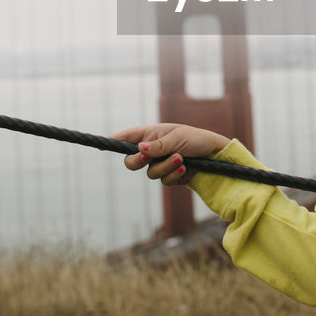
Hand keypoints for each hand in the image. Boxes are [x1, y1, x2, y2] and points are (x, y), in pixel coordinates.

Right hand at [111, 123, 230, 185]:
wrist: (215, 157)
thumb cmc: (196, 140)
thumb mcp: (178, 138)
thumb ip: (159, 145)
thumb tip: (139, 148)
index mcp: (151, 134)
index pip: (127, 137)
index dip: (113, 140)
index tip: (101, 144)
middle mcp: (152, 150)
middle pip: (131, 162)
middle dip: (138, 161)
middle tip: (147, 158)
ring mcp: (160, 164)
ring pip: (150, 174)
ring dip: (165, 167)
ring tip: (181, 159)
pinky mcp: (170, 177)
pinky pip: (164, 181)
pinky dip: (174, 175)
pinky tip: (185, 168)